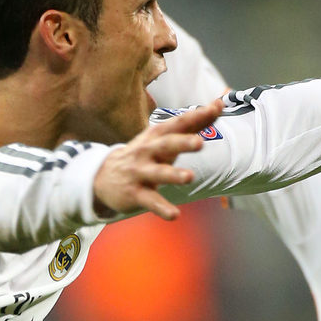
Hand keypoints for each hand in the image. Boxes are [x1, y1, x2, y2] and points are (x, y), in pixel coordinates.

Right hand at [93, 101, 223, 220]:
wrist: (102, 176)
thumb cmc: (144, 154)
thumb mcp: (163, 138)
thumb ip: (191, 124)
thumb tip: (218, 105)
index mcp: (156, 136)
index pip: (179, 123)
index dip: (197, 116)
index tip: (217, 108)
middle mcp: (147, 151)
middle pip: (166, 145)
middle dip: (182, 143)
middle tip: (200, 143)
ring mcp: (140, 172)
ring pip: (158, 173)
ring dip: (173, 175)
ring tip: (190, 177)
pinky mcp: (135, 193)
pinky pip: (150, 201)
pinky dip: (162, 208)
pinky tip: (174, 215)